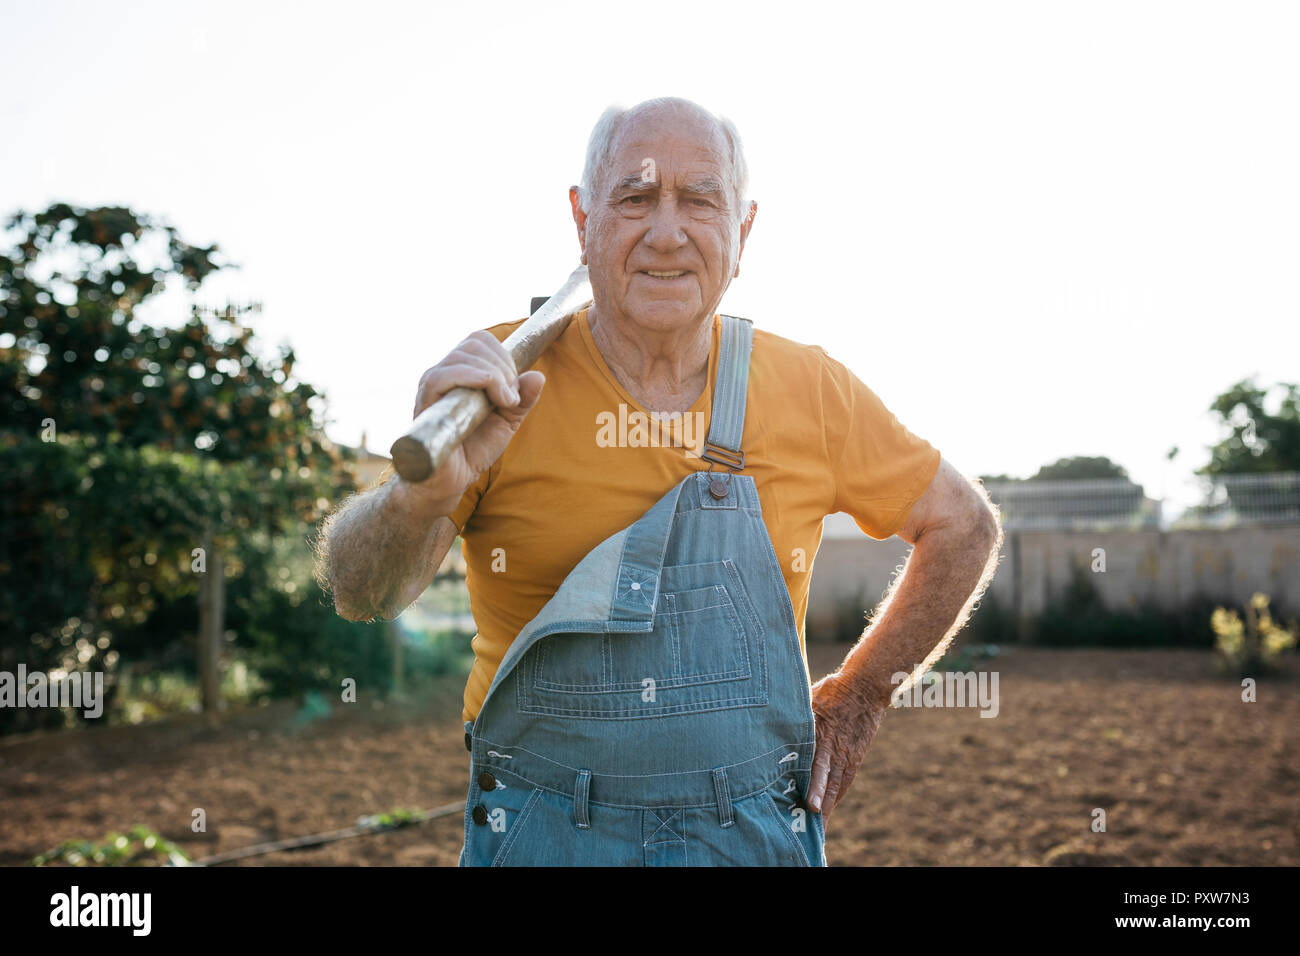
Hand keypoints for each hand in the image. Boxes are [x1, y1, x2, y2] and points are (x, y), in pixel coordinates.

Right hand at [403, 330, 545, 509]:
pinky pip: (443, 376)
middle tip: (510, 398)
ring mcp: (431, 385)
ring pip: (462, 356)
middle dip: (503, 367)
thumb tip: (538, 376)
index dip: (503, 356)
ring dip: (493, 375)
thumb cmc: (474, 449)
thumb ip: (522, 399)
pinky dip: (473, 378)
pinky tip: (490, 396)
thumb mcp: (507, 421)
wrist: (451, 479)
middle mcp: (443, 373)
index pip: (480, 340)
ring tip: (503, 403)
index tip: (514, 388)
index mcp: (461, 372)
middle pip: (474, 343)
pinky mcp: (424, 401)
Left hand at [807, 671, 888, 828]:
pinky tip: (827, 808)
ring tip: (818, 825)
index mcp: (819, 732)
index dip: (807, 782)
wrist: (864, 689)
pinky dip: (836, 795)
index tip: (800, 799)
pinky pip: (844, 780)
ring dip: (826, 804)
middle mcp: (833, 747)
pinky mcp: (855, 757)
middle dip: (816, 799)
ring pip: (835, 784)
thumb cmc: (831, 692)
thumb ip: (794, 718)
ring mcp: (846, 754)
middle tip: (809, 819)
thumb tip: (770, 726)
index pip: (812, 761)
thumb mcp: (809, 700)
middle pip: (824, 778)